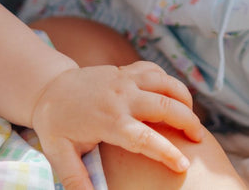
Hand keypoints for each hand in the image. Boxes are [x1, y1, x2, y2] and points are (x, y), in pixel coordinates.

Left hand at [31, 60, 203, 189]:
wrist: (49, 87)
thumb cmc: (56, 124)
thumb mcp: (60, 155)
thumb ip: (77, 180)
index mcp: (108, 120)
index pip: (144, 138)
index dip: (167, 152)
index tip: (184, 165)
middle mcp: (122, 96)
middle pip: (164, 106)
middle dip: (187, 122)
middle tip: (199, 140)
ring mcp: (126, 78)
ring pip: (166, 82)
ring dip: (184, 98)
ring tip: (192, 119)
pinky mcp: (127, 69)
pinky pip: (156, 71)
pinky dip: (170, 82)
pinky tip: (174, 97)